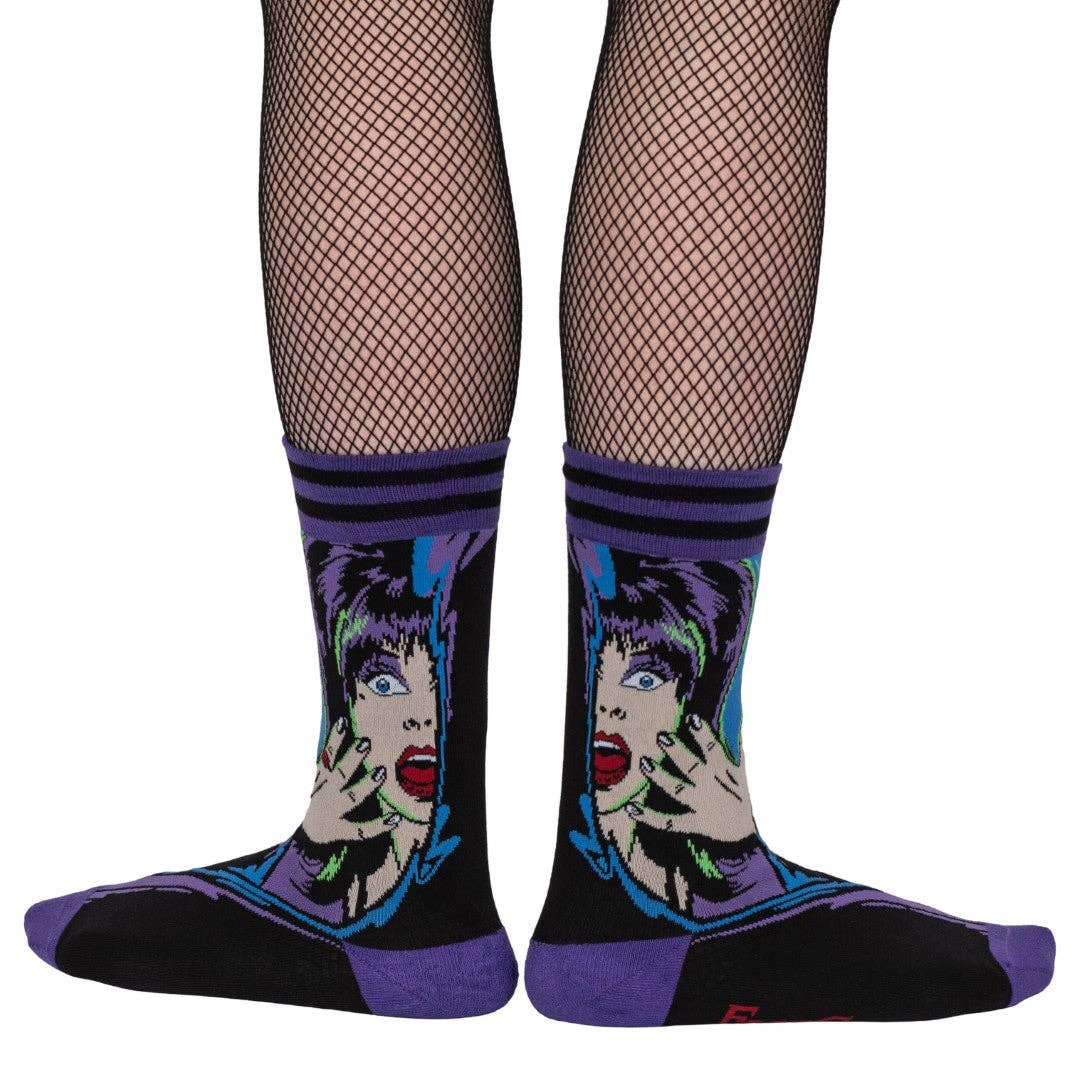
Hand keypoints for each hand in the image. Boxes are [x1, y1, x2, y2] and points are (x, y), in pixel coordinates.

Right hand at [301, 717, 399, 844]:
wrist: (312, 836)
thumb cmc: (326, 798)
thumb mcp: (324, 780)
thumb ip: (334, 761)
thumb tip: (347, 726)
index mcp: (322, 781)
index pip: (327, 757)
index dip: (334, 740)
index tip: (343, 722)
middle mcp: (326, 795)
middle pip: (339, 775)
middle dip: (351, 759)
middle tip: (366, 742)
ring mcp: (335, 814)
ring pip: (351, 799)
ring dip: (366, 785)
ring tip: (382, 772)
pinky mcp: (344, 832)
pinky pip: (363, 830)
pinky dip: (379, 825)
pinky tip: (396, 818)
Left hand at [625, 714, 754, 843]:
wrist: (740, 836)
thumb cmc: (738, 799)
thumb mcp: (740, 775)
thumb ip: (733, 751)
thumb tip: (732, 725)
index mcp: (723, 774)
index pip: (714, 751)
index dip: (704, 735)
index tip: (691, 718)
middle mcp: (710, 788)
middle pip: (692, 768)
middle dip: (677, 752)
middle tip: (661, 736)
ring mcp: (699, 807)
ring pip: (677, 790)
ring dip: (660, 777)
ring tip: (644, 762)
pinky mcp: (690, 824)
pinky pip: (668, 822)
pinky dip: (649, 817)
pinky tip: (630, 808)